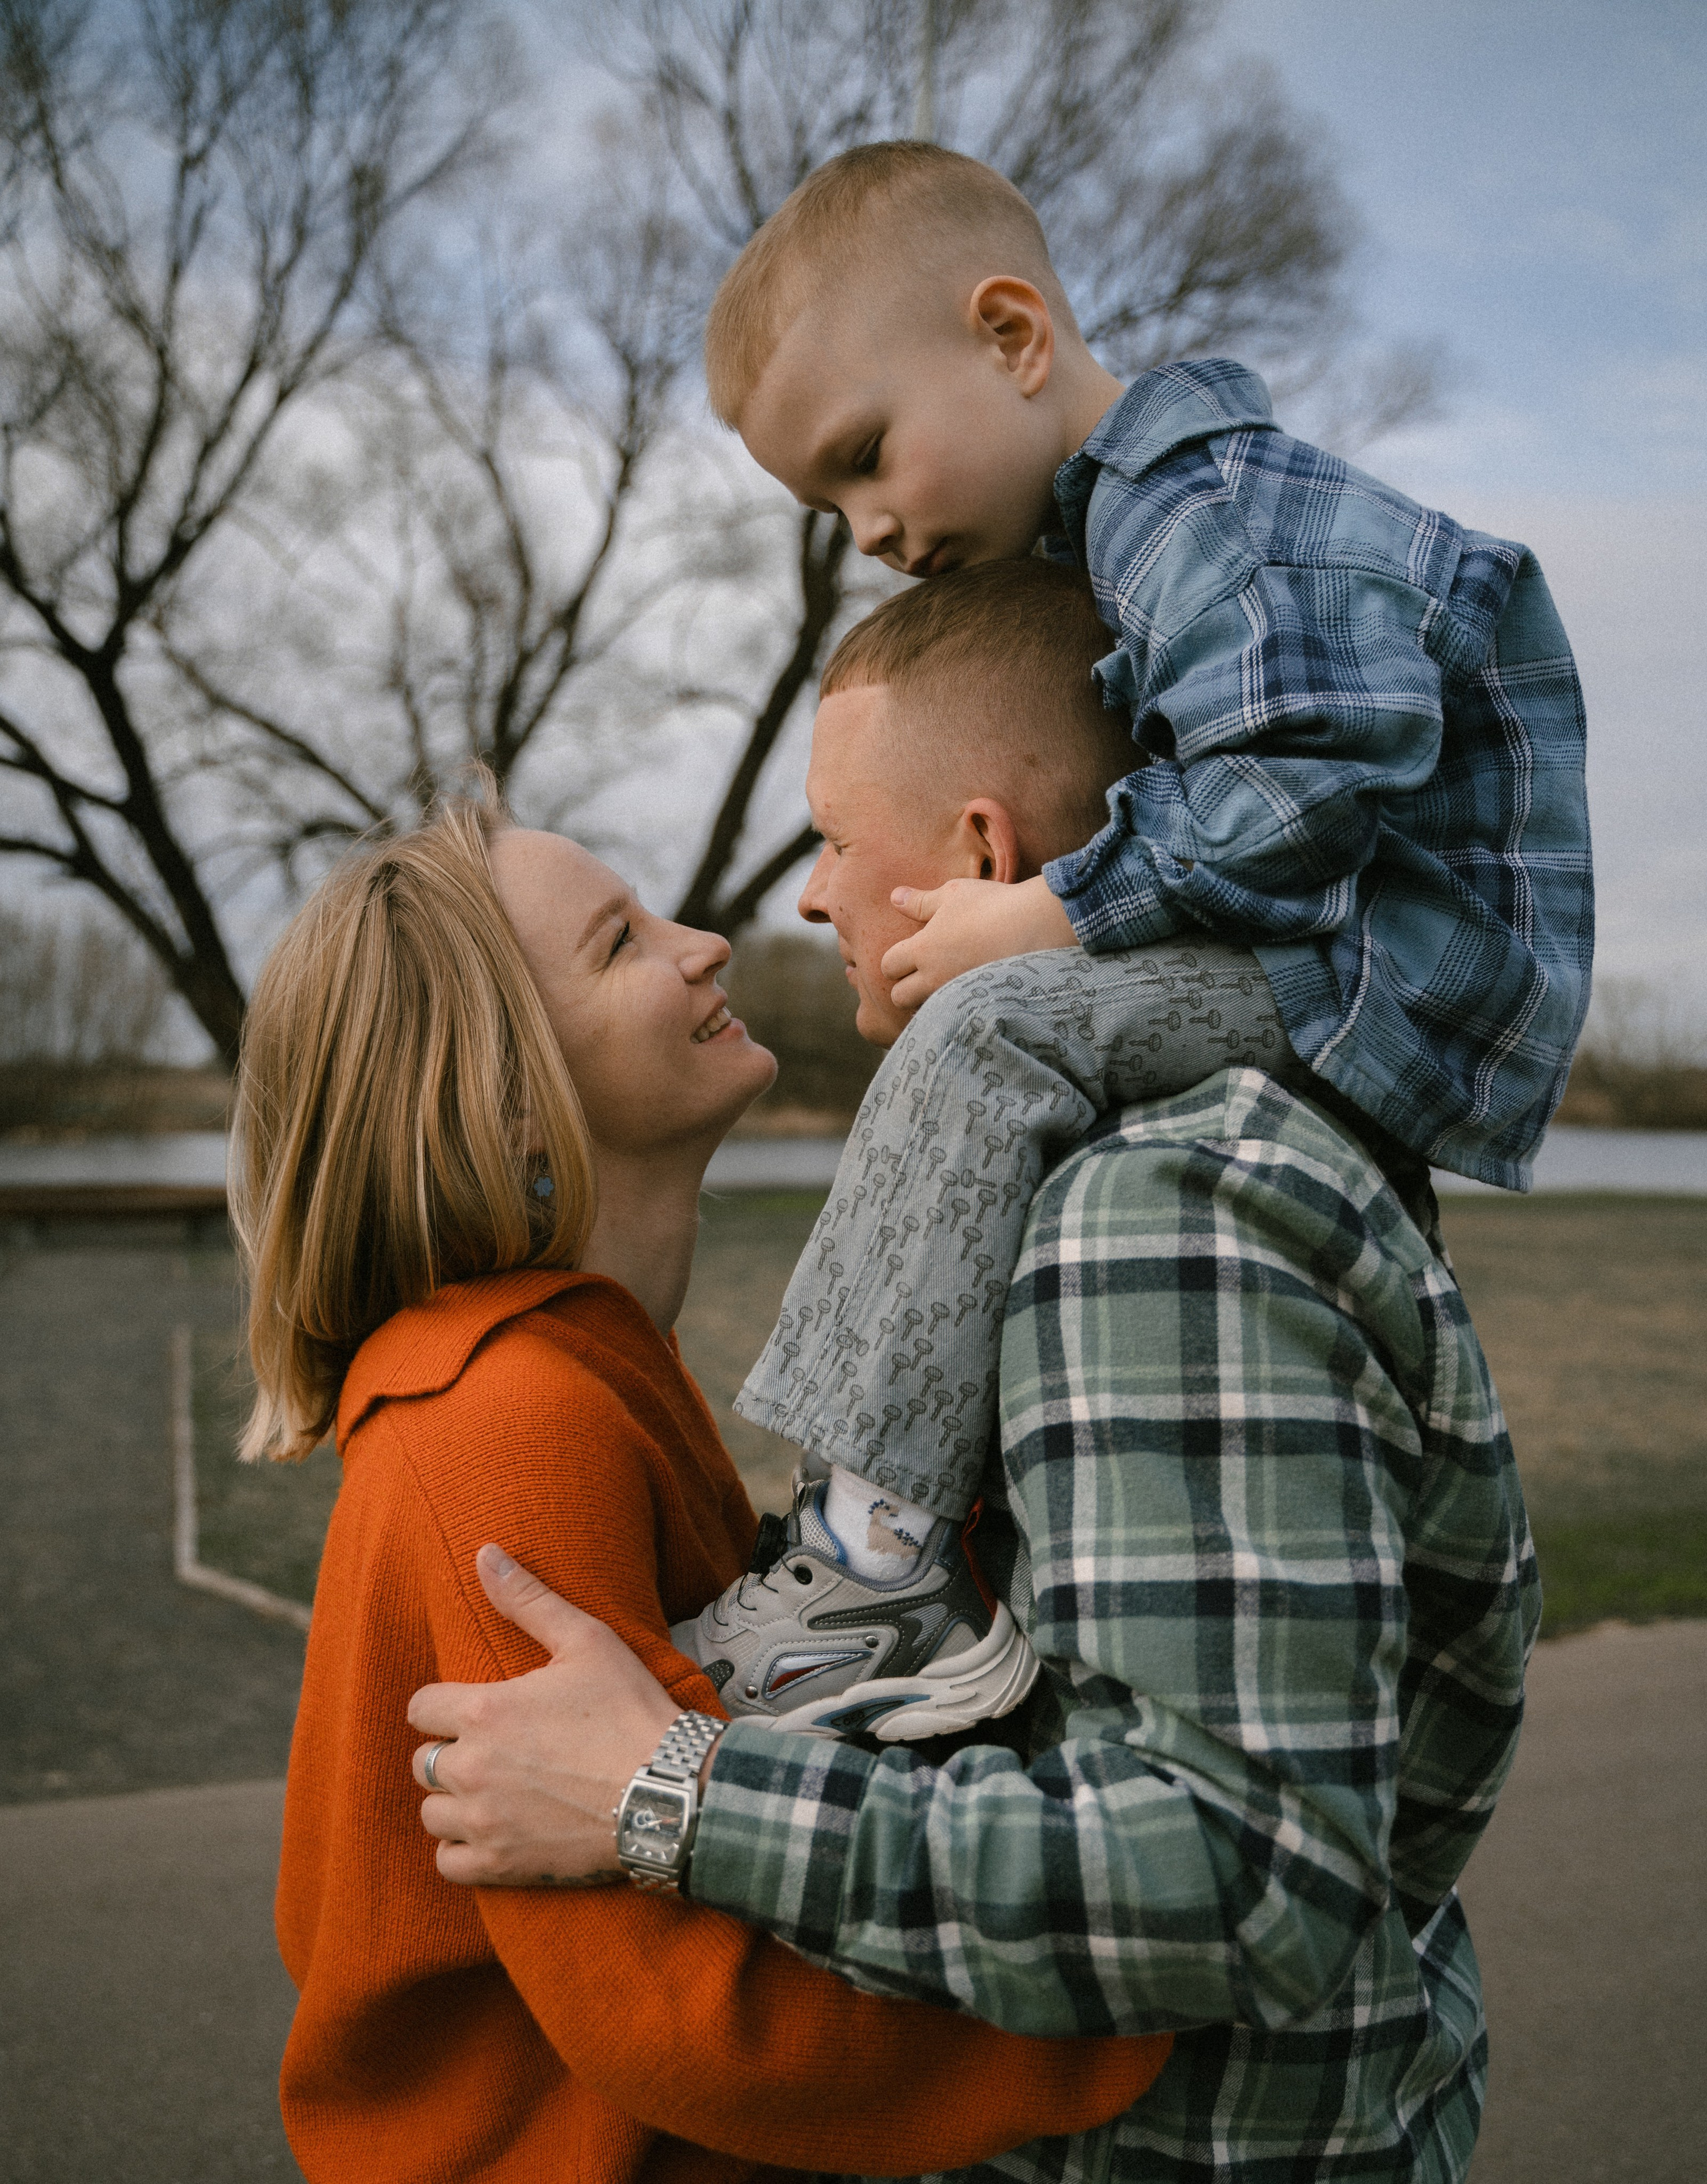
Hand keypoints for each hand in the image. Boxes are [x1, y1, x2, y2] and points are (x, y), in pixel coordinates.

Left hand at [407, 1544, 680, 1887]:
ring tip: (494, 1791)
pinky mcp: (500, 1865)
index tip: (474, 1708)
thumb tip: (485, 1554)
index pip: (420, 1707)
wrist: (670, 1792)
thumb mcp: (586, 1640)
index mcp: (484, 1711)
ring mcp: (483, 1821)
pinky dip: (462, 1850)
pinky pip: (447, 1863)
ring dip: (455, 1801)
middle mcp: (472, 1768)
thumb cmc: (630, 1712)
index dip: (445, 1704)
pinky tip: (493, 1831)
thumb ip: (528, 1599)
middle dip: (452, 1751)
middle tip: (495, 1749)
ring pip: (432, 1812)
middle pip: (424, 1760)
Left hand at [880, 873, 1077, 1009]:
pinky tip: (967, 995)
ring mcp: (957, 996)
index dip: (894, 960)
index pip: (888, 965)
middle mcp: (934, 978)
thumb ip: (920, 901)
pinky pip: (954, 1017)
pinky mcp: (979, 1008)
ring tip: (945, 984)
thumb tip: (894, 897)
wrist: (1039, 926)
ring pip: (926, 1011)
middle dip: (904, 987)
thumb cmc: (994, 904)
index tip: (908, 953)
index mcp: (923, 950)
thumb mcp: (953, 894)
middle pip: (899, 997)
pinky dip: (953, 1010)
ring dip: (928, 1001)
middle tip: (922, 973)